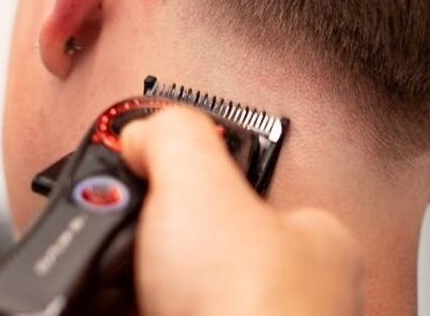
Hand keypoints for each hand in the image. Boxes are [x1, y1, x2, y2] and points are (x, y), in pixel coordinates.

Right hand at [120, 107, 365, 315]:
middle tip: (122, 250)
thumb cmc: (251, 313)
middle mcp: (295, 301)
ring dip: (137, 293)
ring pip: (182, 301)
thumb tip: (143, 132)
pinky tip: (114, 311)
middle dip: (153, 252)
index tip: (150, 187)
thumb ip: (174, 135)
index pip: (253, 197)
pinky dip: (132, 315)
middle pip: (206, 257)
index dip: (194, 189)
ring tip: (112, 288)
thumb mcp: (200, 183)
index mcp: (317, 245)